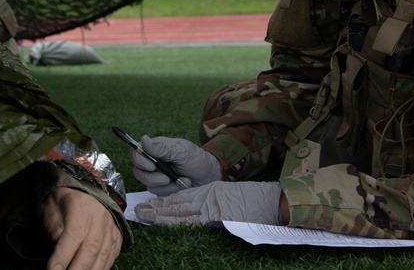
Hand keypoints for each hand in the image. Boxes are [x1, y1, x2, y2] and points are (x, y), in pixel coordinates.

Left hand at [40, 187, 122, 269]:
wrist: (84, 192)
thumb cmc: (62, 203)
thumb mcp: (50, 210)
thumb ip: (54, 229)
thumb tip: (60, 253)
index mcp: (80, 206)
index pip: (73, 235)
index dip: (62, 257)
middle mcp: (99, 217)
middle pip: (90, 249)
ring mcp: (111, 228)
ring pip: (102, 256)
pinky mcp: (117, 238)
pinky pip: (110, 258)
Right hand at [130, 136, 222, 195]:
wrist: (209, 176)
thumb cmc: (196, 159)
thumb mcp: (181, 151)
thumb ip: (162, 148)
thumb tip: (143, 139)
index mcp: (154, 149)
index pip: (135, 153)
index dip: (139, 160)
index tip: (152, 166)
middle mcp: (152, 163)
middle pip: (138, 171)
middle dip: (152, 177)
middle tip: (167, 178)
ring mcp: (156, 177)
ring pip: (148, 184)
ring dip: (166, 185)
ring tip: (183, 180)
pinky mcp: (161, 189)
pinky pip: (158, 193)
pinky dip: (170, 191)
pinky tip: (182, 185)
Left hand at [134, 181, 282, 225]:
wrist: (274, 201)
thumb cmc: (258, 202)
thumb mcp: (231, 198)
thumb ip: (214, 205)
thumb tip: (202, 215)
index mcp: (211, 192)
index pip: (182, 198)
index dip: (165, 203)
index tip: (150, 206)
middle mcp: (208, 197)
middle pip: (177, 204)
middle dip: (157, 208)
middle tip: (140, 211)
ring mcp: (212, 206)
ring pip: (180, 211)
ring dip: (161, 215)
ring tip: (144, 216)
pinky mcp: (217, 214)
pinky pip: (193, 219)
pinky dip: (176, 221)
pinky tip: (164, 222)